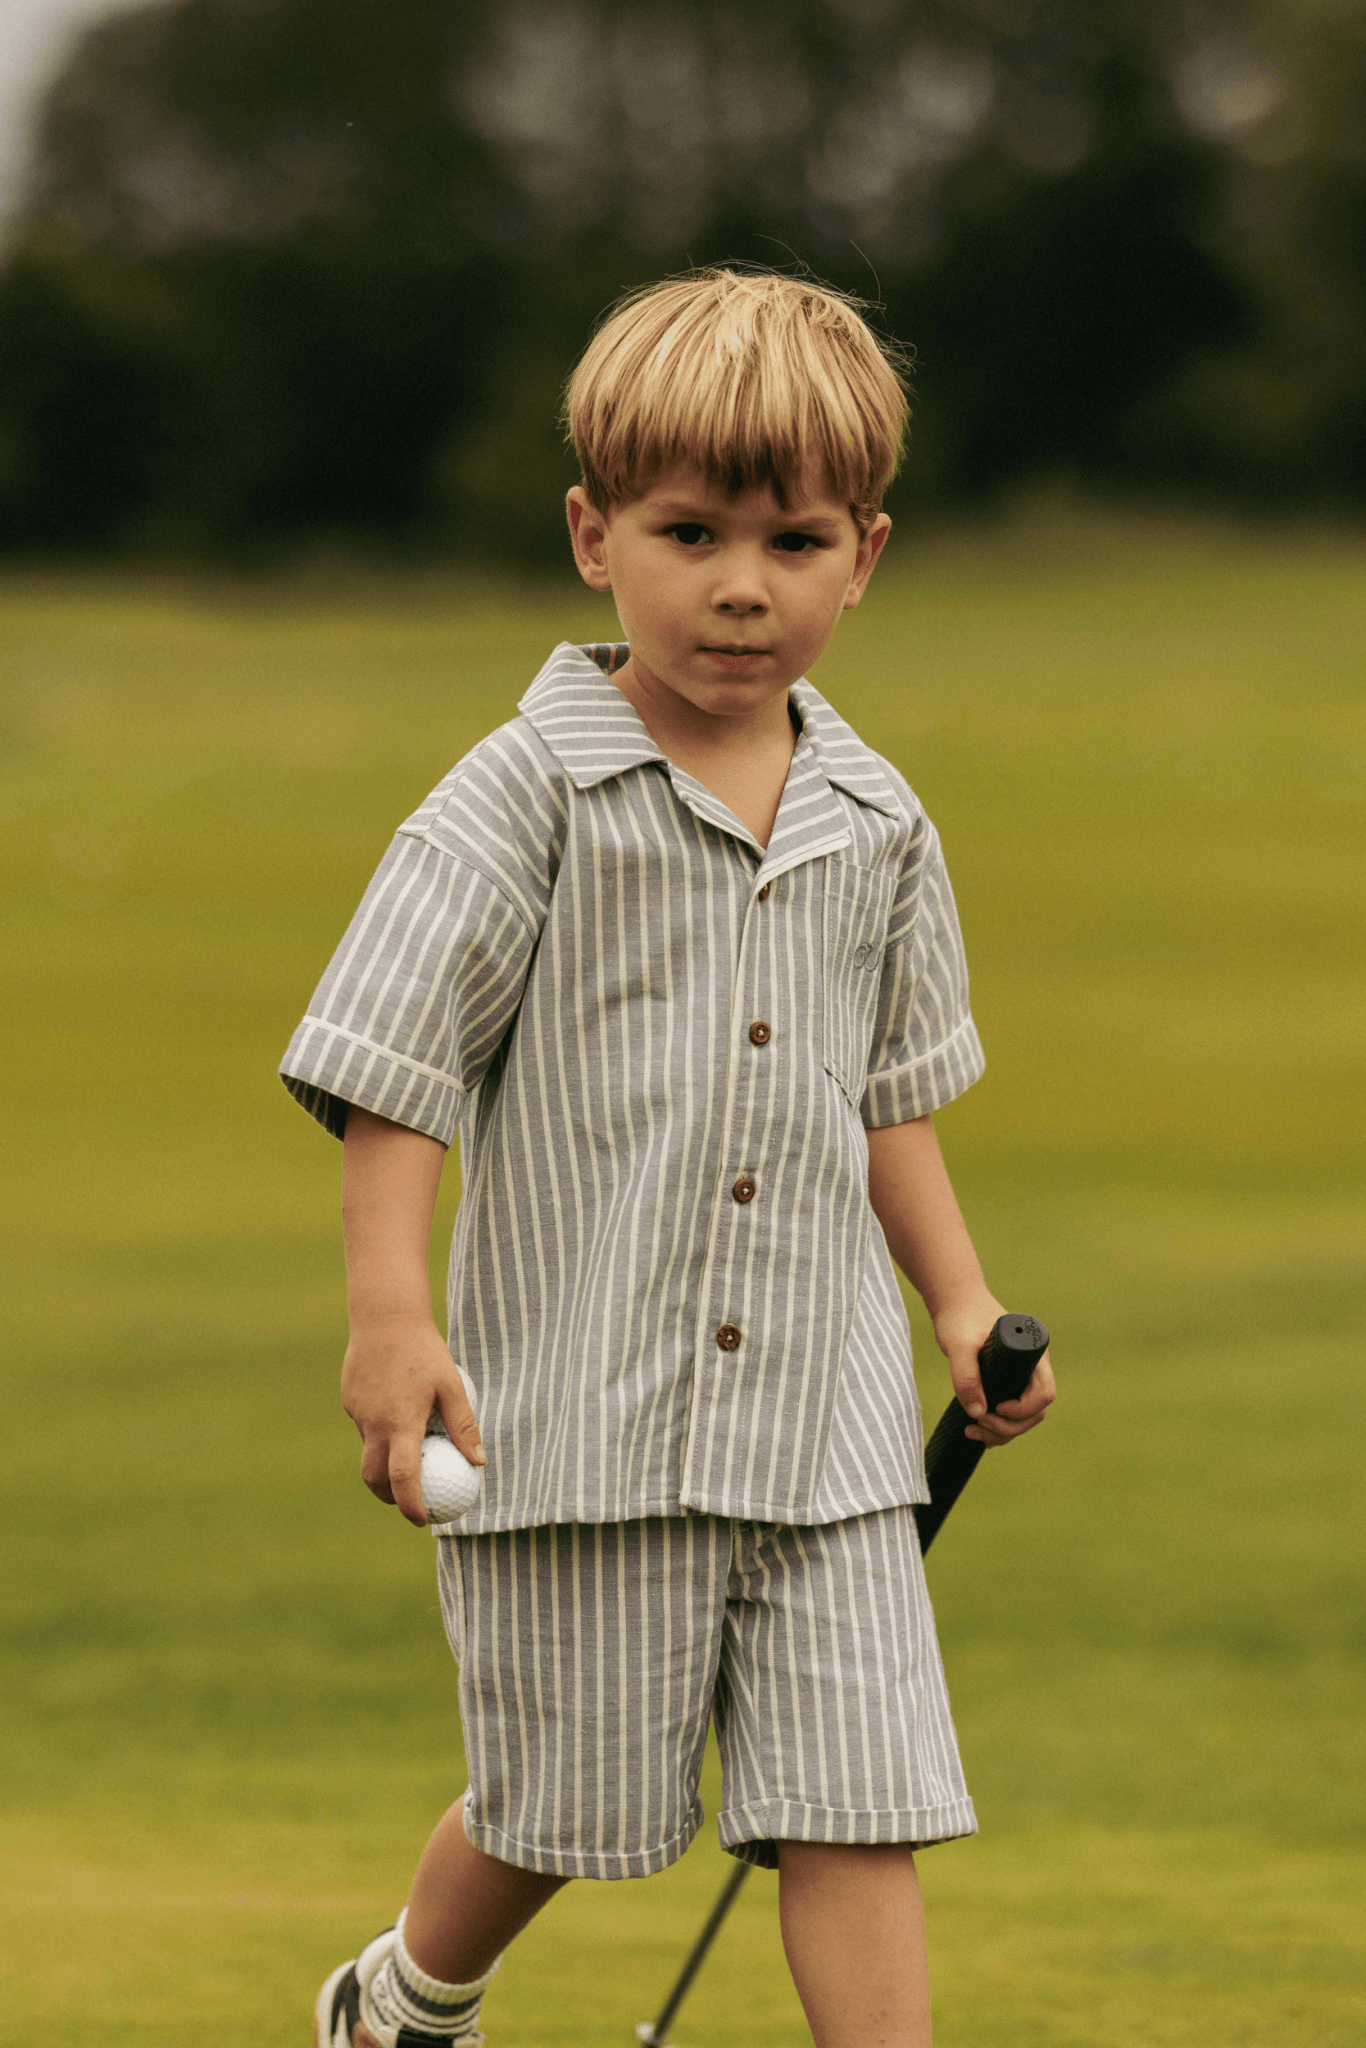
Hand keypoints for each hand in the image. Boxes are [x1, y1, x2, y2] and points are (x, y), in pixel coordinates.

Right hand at [340, 1313, 484, 1525]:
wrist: (384, 1317)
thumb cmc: (425, 1351)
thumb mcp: (452, 1386)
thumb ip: (464, 1426)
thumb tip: (479, 1462)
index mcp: (400, 1424)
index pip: (403, 1479)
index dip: (411, 1505)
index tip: (424, 1520)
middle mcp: (373, 1424)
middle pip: (374, 1477)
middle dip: (389, 1496)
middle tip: (408, 1500)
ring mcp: (357, 1413)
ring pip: (368, 1448)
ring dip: (384, 1459)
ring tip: (407, 1453)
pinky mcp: (349, 1400)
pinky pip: (364, 1424)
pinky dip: (379, 1429)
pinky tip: (395, 1408)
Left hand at [934, 1296, 1055, 1448]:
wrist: (954, 1301)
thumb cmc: (959, 1317)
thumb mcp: (958, 1345)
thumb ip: (965, 1375)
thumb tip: (978, 1413)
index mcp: (1032, 1355)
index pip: (1044, 1393)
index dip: (1023, 1409)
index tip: (996, 1407)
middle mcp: (1032, 1368)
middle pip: (1036, 1411)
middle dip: (1009, 1426)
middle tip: (976, 1425)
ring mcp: (1021, 1376)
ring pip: (1024, 1417)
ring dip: (1002, 1431)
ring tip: (971, 1431)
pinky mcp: (1007, 1381)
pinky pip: (1012, 1412)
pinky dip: (998, 1426)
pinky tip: (977, 1429)